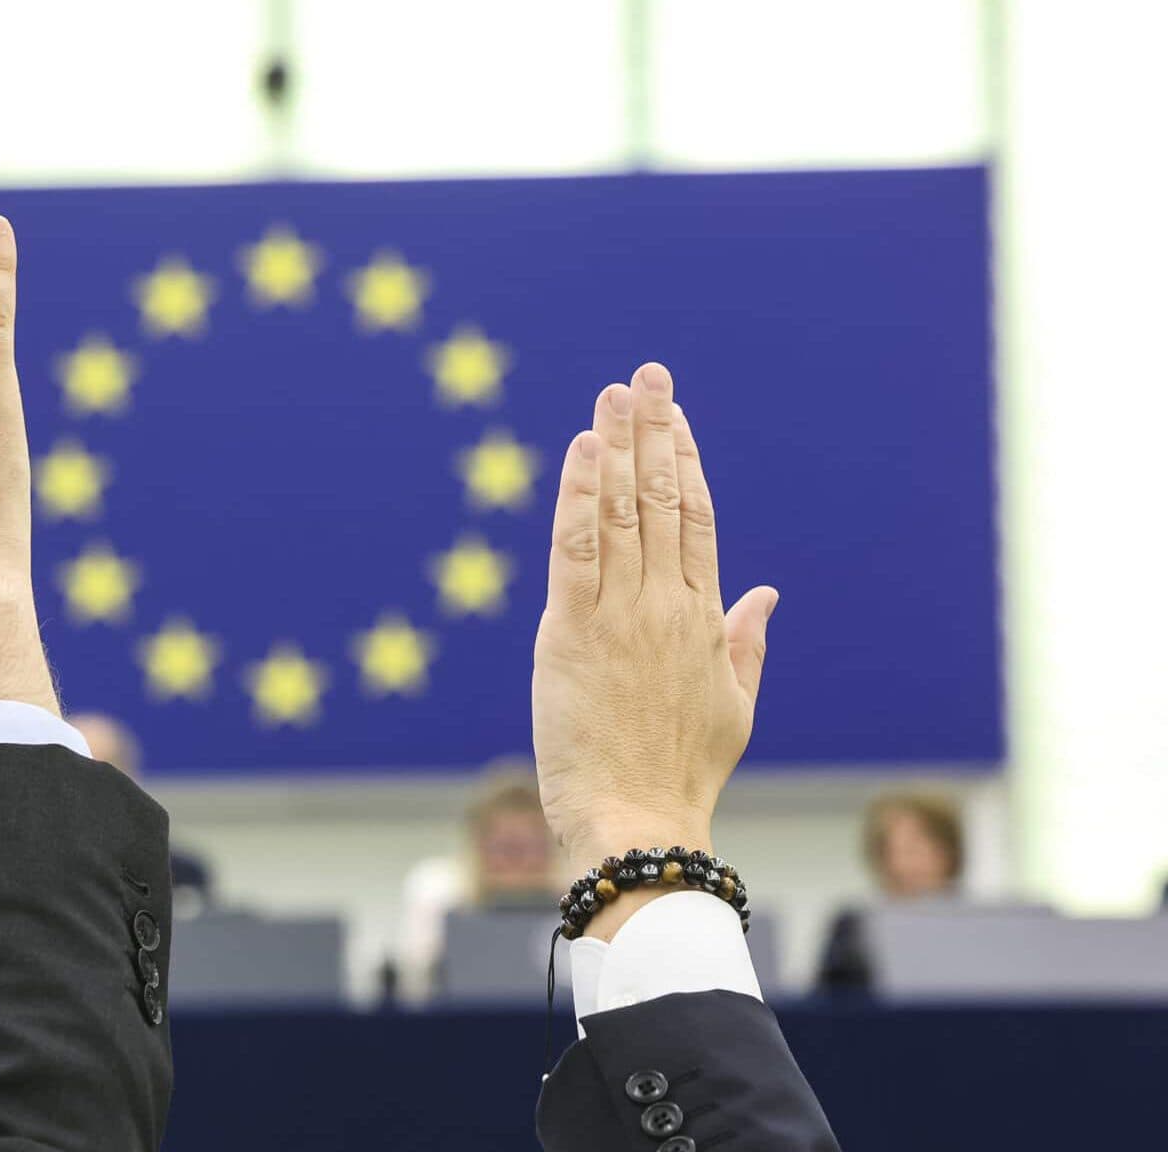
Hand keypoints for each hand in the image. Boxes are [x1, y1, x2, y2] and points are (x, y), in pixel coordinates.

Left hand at [531, 364, 777, 930]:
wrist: (638, 820)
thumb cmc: (682, 774)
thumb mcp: (733, 707)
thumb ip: (747, 642)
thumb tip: (768, 591)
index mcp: (705, 619)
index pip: (697, 519)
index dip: (684, 461)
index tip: (676, 417)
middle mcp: (666, 605)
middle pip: (661, 498)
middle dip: (654, 431)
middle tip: (648, 375)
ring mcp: (619, 615)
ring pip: (619, 511)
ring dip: (614, 445)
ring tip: (612, 393)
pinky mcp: (570, 632)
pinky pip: (573, 548)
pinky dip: (575, 494)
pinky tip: (577, 449)